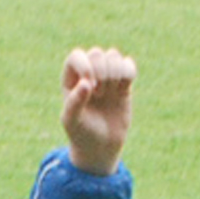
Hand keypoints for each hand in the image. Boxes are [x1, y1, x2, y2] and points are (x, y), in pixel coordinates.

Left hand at [60, 45, 135, 173]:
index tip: (90, 84)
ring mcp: (106, 76)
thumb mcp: (72, 121)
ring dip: (114, 73)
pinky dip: (128, 73)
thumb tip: (86, 83)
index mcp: (70, 80)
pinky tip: (123, 89)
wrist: (101, 145)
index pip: (76, 56)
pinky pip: (129, 63)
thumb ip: (74, 102)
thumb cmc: (81, 133)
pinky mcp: (123, 82)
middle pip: (97, 53)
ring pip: (114, 55)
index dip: (86, 65)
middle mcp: (87, 74)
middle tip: (99, 94)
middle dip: (101, 72)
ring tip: (109, 93)